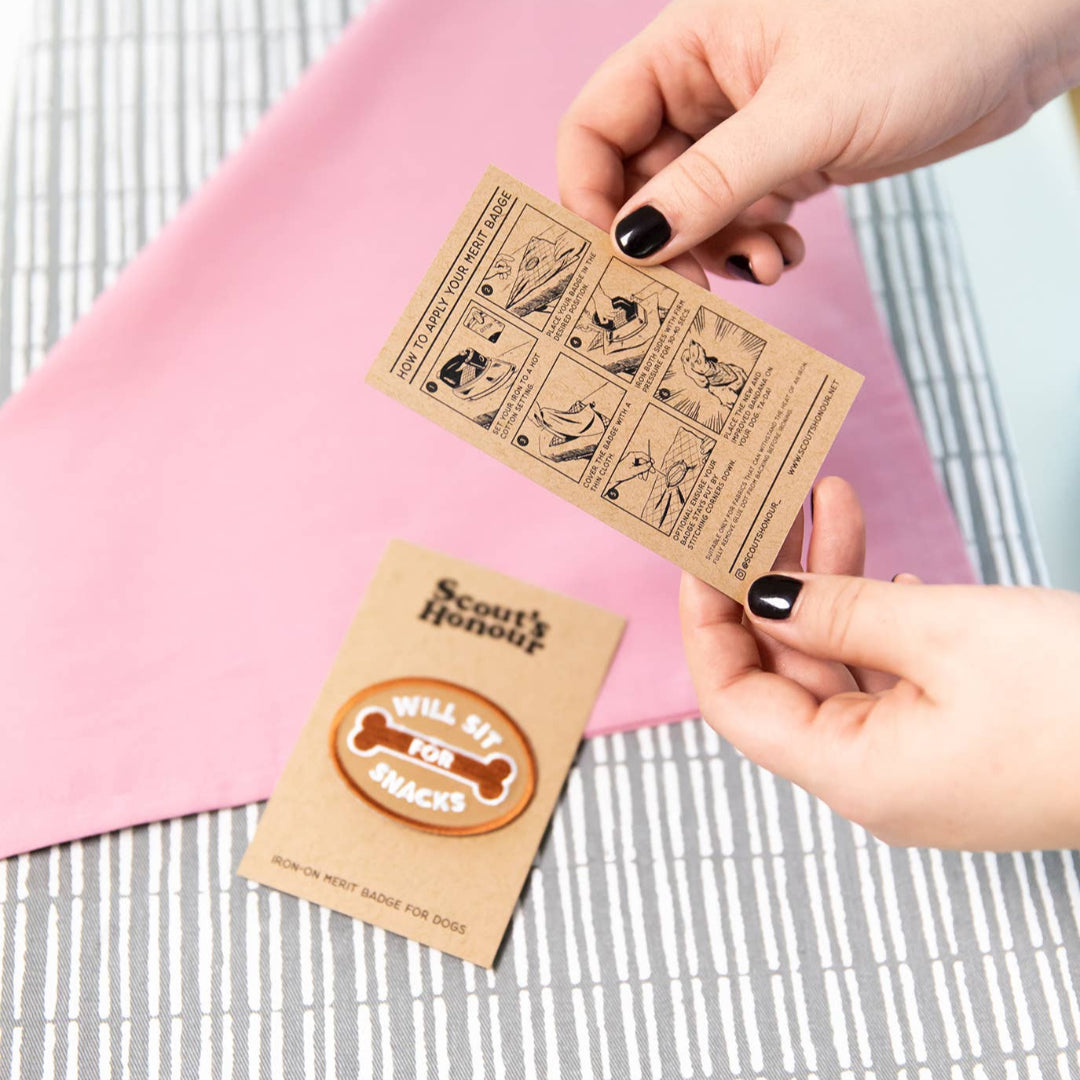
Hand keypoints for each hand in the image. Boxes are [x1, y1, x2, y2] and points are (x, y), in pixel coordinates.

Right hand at [558, 0, 1079, 285]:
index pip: (596, 125)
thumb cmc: (923, 32)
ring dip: (716, 251)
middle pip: (640, 180)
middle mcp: (707, 87)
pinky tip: (787, 256)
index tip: (612, 262)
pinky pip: (742, 217)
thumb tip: (631, 243)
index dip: (589, 196)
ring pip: (692, 209)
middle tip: (685, 295)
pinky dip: (755, 247)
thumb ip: (711, 182)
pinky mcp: (789, 158)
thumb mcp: (804, 115)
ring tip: (763, 266)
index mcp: (689, 46)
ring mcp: (748, 127)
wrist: (1021, 29)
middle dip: (661, 242)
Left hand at [680, 476, 1079, 850]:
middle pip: (786, 675)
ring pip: (842, 666)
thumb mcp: (946, 635)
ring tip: (828, 501)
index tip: (703, 555)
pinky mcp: (960, 742)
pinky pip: (891, 678)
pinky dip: (879, 621)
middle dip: (773, 585)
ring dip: (832, 587)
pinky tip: (885, 572)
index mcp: (855, 774)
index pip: (736, 702)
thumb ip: (839, 613)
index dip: (709, 625)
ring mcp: (920, 764)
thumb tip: (763, 597)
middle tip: (767, 508)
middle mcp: (876, 780)